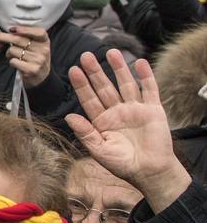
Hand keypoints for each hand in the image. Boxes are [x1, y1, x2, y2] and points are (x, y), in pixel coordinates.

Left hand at [0, 25, 51, 86]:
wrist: (41, 76)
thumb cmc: (33, 57)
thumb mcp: (35, 45)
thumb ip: (26, 37)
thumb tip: (8, 31)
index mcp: (44, 41)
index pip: (38, 32)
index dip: (24, 29)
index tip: (11, 29)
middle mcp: (43, 49)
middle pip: (19, 40)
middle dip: (1, 37)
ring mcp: (38, 60)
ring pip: (13, 50)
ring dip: (9, 54)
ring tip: (16, 57)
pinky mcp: (32, 69)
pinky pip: (13, 61)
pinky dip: (11, 62)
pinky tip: (18, 64)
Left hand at [66, 49, 190, 211]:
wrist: (149, 171)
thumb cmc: (122, 164)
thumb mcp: (99, 149)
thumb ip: (85, 132)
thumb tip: (69, 116)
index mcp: (102, 121)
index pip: (89, 99)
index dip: (82, 85)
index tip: (73, 70)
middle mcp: (117, 112)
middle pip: (104, 87)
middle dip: (95, 72)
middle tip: (85, 55)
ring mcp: (135, 109)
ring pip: (125, 84)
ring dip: (119, 68)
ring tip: (111, 51)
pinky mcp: (153, 110)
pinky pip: (149, 89)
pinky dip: (145, 76)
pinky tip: (139, 63)